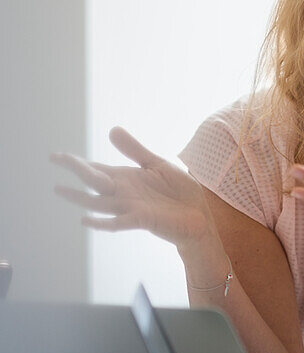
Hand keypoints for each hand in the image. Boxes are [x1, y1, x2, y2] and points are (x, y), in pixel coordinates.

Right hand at [52, 126, 216, 250]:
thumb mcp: (157, 164)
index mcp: (125, 178)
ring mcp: (130, 207)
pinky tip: (85, 219)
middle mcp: (123, 193)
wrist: (199, 215)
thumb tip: (112, 130)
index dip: (77, 163)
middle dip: (76, 169)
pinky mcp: (142, 220)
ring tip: (60, 189)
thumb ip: (135, 150)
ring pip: (99, 202)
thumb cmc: (178, 191)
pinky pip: (118, 222)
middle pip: (94, 180)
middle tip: (56, 158)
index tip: (57, 156)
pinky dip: (102, 222)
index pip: (95, 169)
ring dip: (79, 197)